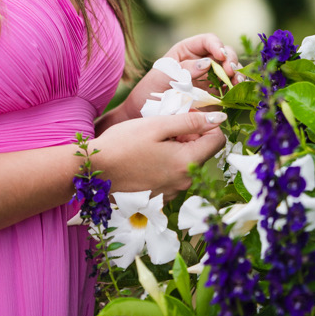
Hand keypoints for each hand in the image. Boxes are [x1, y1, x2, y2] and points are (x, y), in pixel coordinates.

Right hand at [95, 110, 226, 198]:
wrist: (96, 171)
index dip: (206, 124)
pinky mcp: (161, 197)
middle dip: (190, 136)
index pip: (218, 140)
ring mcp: (174, 192)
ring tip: (153, 142)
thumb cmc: (124, 143)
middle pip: (202, 152)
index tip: (185, 118)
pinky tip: (147, 158)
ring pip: (188, 164)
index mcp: (188, 162)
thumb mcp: (157, 125)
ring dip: (178, 150)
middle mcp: (185, 182)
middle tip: (165, 127)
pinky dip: (168, 164)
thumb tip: (218, 119)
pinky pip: (175, 176)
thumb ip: (190, 121)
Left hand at [159, 31, 240, 94]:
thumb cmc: (154, 86)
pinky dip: (237, 89)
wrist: (150, 107)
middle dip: (230, 60)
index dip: (216, 45)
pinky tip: (238, 92)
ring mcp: (211, 76)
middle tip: (230, 71)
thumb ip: (185, 69)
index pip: (207, 40)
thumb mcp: (164, 75)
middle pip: (224, 53)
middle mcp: (203, 60)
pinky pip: (230, 88)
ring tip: (237, 82)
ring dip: (237, 74)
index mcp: (189, 50)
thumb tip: (208, 63)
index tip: (220, 55)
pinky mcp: (216, 92)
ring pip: (230, 70)